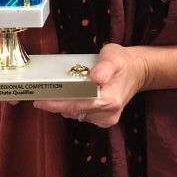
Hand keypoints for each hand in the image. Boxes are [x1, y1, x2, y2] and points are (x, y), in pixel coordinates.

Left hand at [33, 42, 148, 127]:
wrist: (137, 71)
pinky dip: (73, 107)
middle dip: (56, 105)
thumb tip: (95, 77)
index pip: (78, 105)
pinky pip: (82, 115)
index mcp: (110, 100)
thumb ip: (105, 67)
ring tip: (54, 93)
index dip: (57, 104)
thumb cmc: (123, 62)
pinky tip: (70, 97)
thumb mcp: (114, 56)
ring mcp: (106, 119)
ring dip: (64, 105)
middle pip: (74, 111)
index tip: (40, 101)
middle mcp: (108, 114)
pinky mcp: (104, 120)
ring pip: (76, 115)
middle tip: (39, 96)